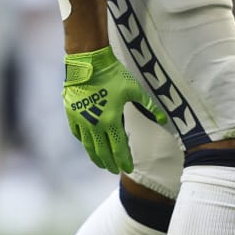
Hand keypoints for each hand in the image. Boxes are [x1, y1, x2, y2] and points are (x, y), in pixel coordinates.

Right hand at [63, 47, 165, 173]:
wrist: (88, 63)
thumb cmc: (113, 75)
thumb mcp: (135, 89)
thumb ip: (149, 106)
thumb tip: (163, 119)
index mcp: (111, 120)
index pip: (119, 148)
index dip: (124, 160)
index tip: (128, 169)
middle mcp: (95, 125)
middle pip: (103, 152)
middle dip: (110, 163)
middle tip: (114, 170)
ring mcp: (81, 121)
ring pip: (88, 146)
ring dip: (96, 158)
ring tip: (102, 164)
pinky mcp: (72, 114)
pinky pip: (77, 134)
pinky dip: (84, 142)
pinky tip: (88, 146)